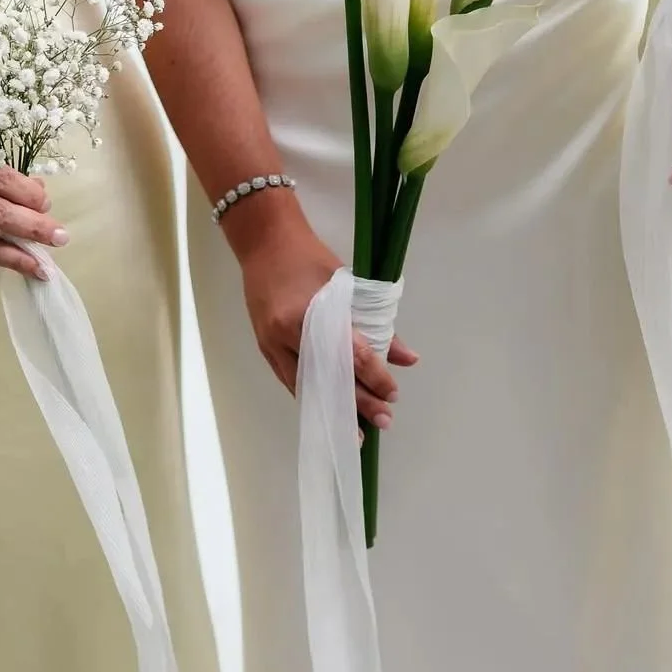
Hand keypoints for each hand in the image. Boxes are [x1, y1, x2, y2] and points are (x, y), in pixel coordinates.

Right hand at [239, 216, 417, 428]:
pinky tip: (329, 411)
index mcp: (314, 312)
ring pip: (306, 387)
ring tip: (356, 430)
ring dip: (333, 409)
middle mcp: (290, 333)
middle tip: (385, 420)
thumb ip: (376, 323)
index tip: (393, 393)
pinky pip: (290, 380)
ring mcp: (272, 343)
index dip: (375, 377)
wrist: (264, 242)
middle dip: (358, 403)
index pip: (351, 354)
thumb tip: (407, 358)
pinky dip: (312, 396)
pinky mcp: (265, 348)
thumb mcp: (348, 284)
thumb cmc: (310, 257)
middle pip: (329, 378)